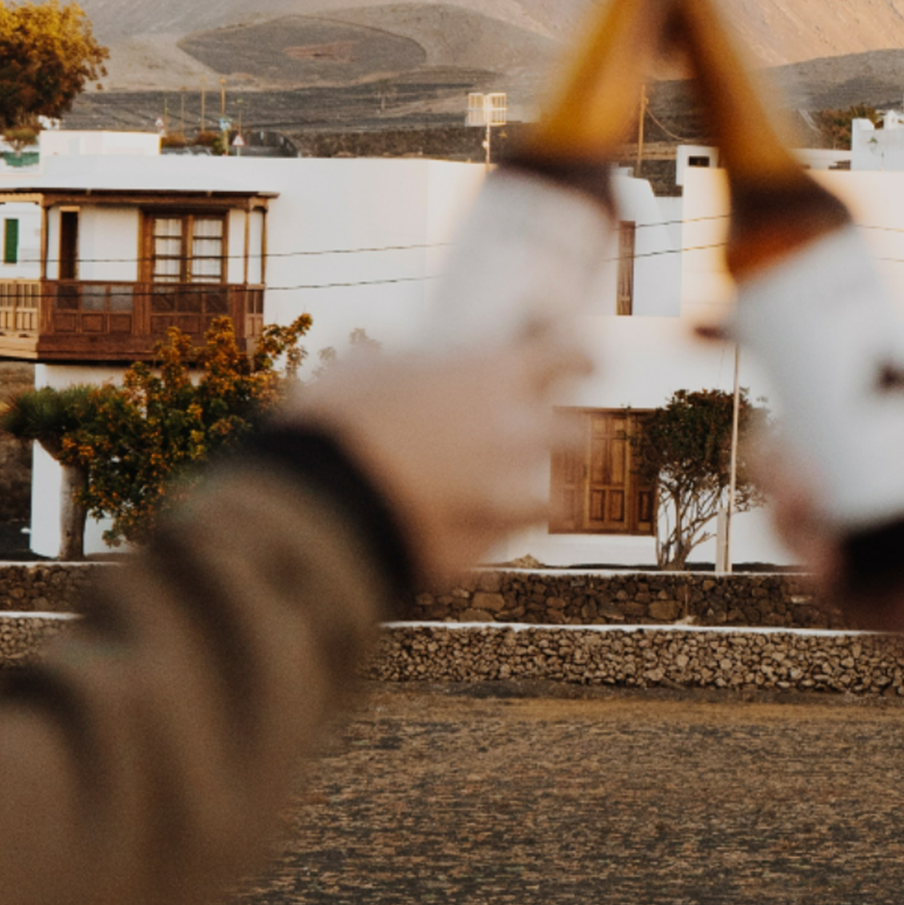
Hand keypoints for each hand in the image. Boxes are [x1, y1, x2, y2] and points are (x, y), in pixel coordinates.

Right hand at [279, 336, 589, 585]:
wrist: (320, 504)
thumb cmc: (338, 420)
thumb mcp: (370, 369)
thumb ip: (410, 366)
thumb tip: (407, 366)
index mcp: (495, 375)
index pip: (568, 353)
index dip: (579, 356)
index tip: (583, 361)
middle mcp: (517, 435)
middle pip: (579, 435)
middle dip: (566, 437)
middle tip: (536, 438)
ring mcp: (508, 497)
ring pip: (555, 500)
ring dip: (532, 495)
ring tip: (498, 495)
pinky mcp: (485, 551)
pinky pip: (501, 544)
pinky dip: (486, 539)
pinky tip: (456, 534)